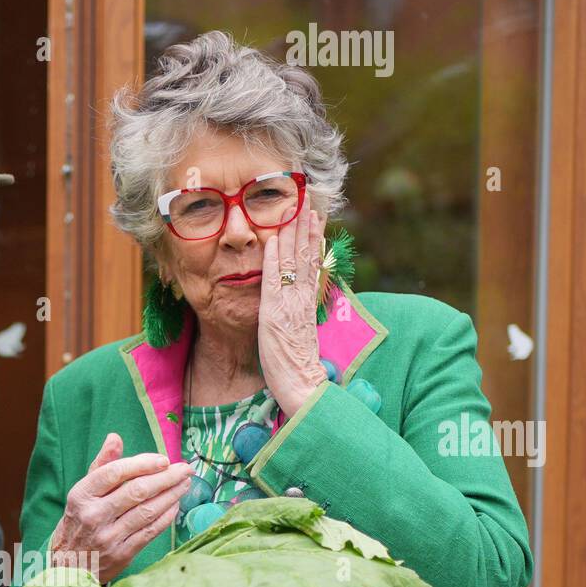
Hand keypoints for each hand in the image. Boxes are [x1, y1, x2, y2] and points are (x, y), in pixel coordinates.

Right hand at [48, 434, 192, 584]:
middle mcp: (93, 515)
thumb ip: (101, 465)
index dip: (142, 464)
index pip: (115, 472)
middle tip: (184, 469)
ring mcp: (108, 537)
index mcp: (81, 495)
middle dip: (166, 477)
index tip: (163, 459)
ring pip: (147, 511)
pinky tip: (175, 505)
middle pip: (136, 491)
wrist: (67, 566)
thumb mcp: (82, 493)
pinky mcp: (121, 554)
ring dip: (171, 495)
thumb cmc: (78, 523)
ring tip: (185, 484)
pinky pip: (150, 532)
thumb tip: (115, 437)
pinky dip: (166, 517)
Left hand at [258, 207, 325, 417]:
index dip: (312, 239)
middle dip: (305, 227)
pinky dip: (273, 260)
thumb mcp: (301, 334)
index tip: (314, 218)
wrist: (301, 386)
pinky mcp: (274, 313)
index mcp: (308, 303)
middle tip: (305, 200)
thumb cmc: (298, 368)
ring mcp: (289, 304)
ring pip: (292, 262)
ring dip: (291, 233)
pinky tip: (271, 241)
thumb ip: (301, 315)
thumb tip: (301, 305)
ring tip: (293, 209)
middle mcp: (301, 299)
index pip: (311, 264)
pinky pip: (273, 281)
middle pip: (304, 256)